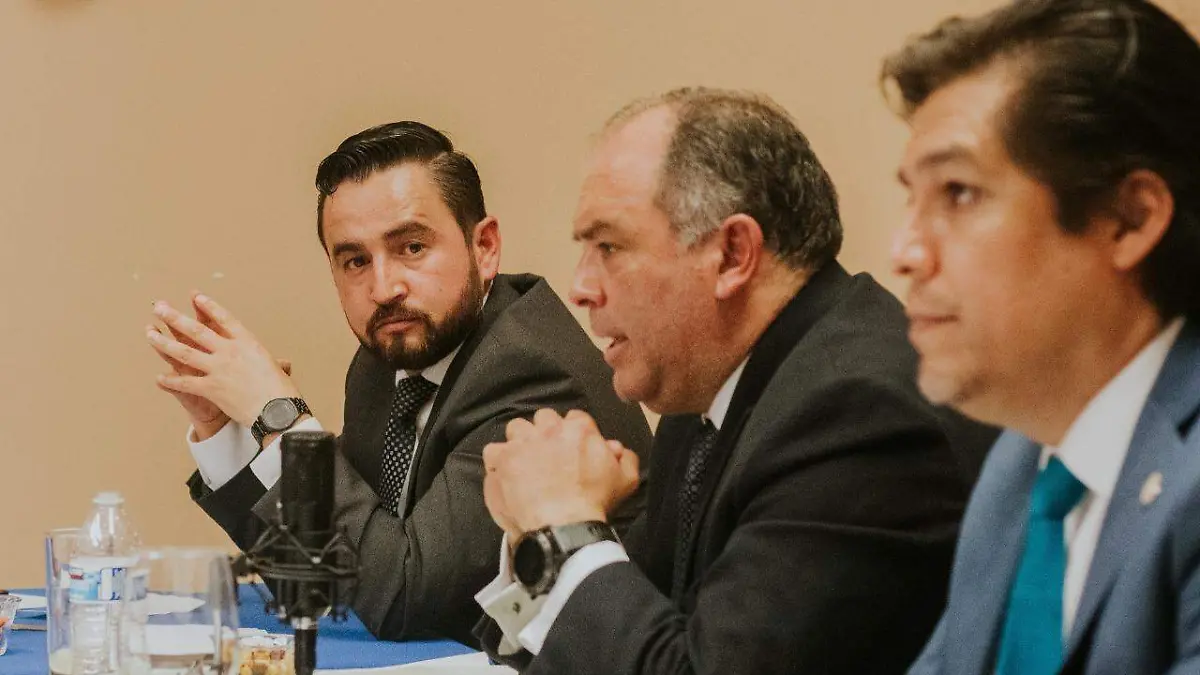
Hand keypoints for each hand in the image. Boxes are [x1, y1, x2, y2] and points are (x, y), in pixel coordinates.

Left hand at [146, 293, 300, 426]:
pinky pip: (185, 382)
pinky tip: (159, 378)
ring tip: (150, 333)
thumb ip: (274, 363)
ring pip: (184, 352)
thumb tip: (284, 364)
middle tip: (159, 308)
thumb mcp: (276, 368)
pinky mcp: (211, 388)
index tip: (195, 297)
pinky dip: (171, 381)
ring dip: (164, 342)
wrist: (277, 410)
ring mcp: (218, 368)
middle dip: (175, 318)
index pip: (224, 319)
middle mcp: (230, 351)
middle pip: (197, 330)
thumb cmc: (282, 390)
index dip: (209, 307)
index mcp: (247, 343)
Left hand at [482, 409, 639, 534]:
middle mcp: (548, 430)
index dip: (574, 434)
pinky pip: (492, 450)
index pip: (575, 419)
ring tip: (524, 462)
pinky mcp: (501, 460)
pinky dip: (497, 461)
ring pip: (517, 428)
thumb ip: (626, 458)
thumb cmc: (594, 505)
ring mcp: (521, 443)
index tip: (573, 450)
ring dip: (521, 441)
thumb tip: (616, 448)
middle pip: (544, 418)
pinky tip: (505, 475)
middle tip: (548, 455)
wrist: (563, 527)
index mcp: (579, 430)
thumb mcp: (625, 480)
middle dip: (546, 433)